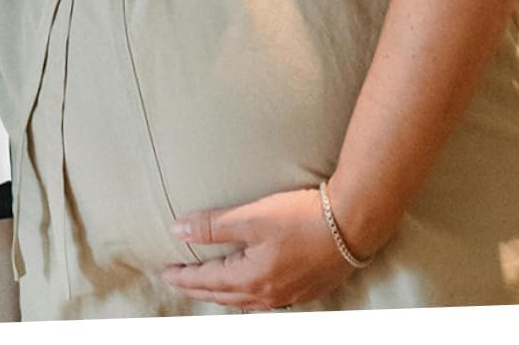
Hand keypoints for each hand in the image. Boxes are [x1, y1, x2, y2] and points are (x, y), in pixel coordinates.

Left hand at [161, 188, 353, 310]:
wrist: (353, 224)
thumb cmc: (301, 217)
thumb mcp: (251, 217)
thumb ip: (212, 226)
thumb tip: (177, 231)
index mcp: (253, 279)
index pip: (208, 282)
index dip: (184, 277)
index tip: (165, 272)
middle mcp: (271, 294)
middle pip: (224, 296)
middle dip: (198, 289)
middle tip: (178, 280)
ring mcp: (291, 295)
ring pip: (246, 301)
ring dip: (222, 293)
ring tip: (207, 285)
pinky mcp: (307, 289)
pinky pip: (267, 300)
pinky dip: (247, 295)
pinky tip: (249, 287)